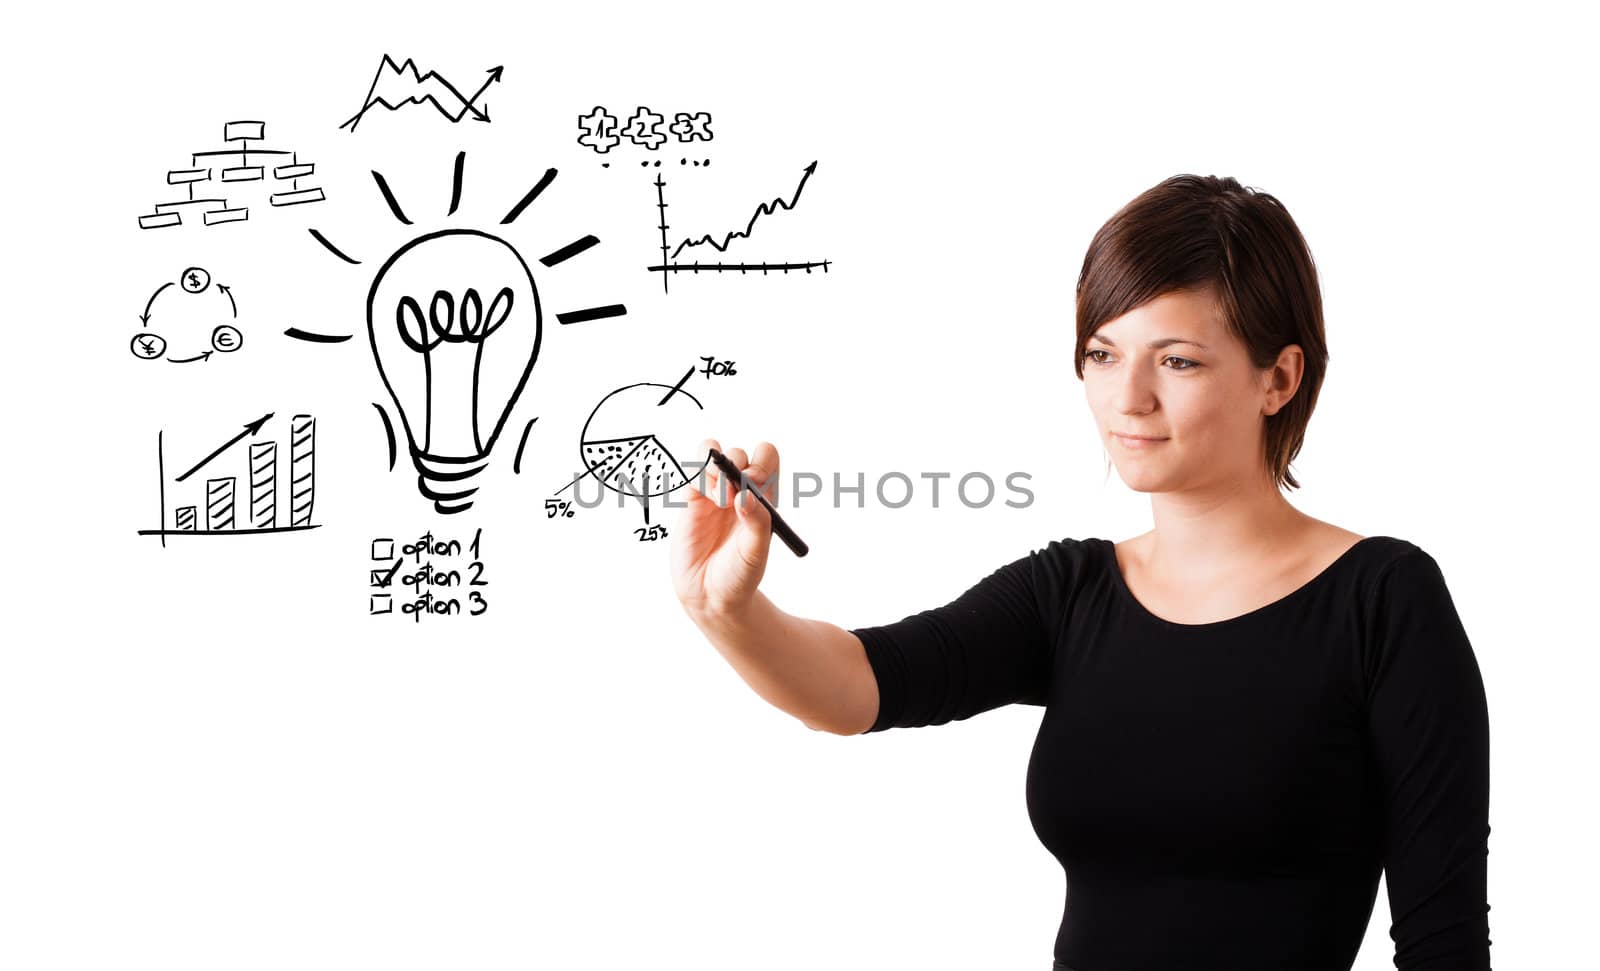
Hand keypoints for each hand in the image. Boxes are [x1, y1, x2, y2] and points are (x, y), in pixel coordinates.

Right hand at [670, 440, 778, 618]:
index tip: (755, 481)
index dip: (762, 462)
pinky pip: (691, 476)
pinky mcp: (691, 503)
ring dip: (713, 467)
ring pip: (711, 455)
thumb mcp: (756, 552)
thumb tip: (746, 494)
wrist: (711, 596)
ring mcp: (713, 495)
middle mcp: (738, 491)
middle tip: (733, 494)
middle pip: (737, 454)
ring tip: (718, 497)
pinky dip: (696, 479)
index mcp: (762, 498)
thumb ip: (757, 523)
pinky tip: (700, 500)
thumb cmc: (740, 574)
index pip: (767, 459)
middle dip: (735, 465)